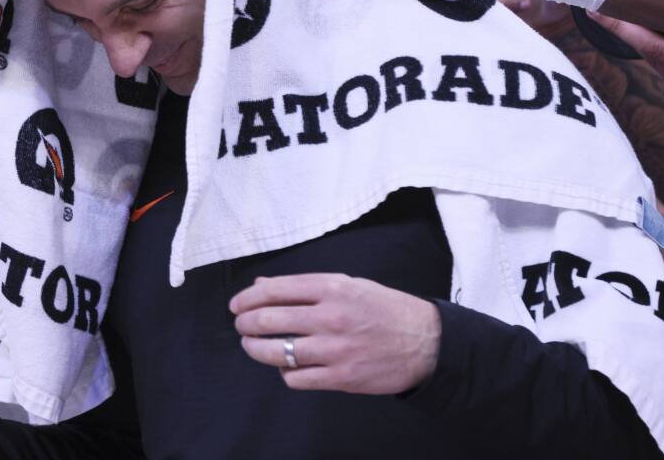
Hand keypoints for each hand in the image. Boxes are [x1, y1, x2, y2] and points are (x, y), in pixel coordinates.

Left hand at [231, 273, 440, 393]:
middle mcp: (330, 317)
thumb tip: (263, 286)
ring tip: (251, 345)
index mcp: (332, 288)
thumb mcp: (349, 284)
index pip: (274, 290)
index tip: (237, 305)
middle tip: (241, 325)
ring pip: (276, 352)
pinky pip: (296, 378)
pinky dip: (284, 372)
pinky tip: (286, 366)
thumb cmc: (386, 309)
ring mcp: (335, 350)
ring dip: (255, 349)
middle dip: (245, 323)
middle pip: (269, 320)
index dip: (247, 298)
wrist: (426, 342)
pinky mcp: (340, 378)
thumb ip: (305, 286)